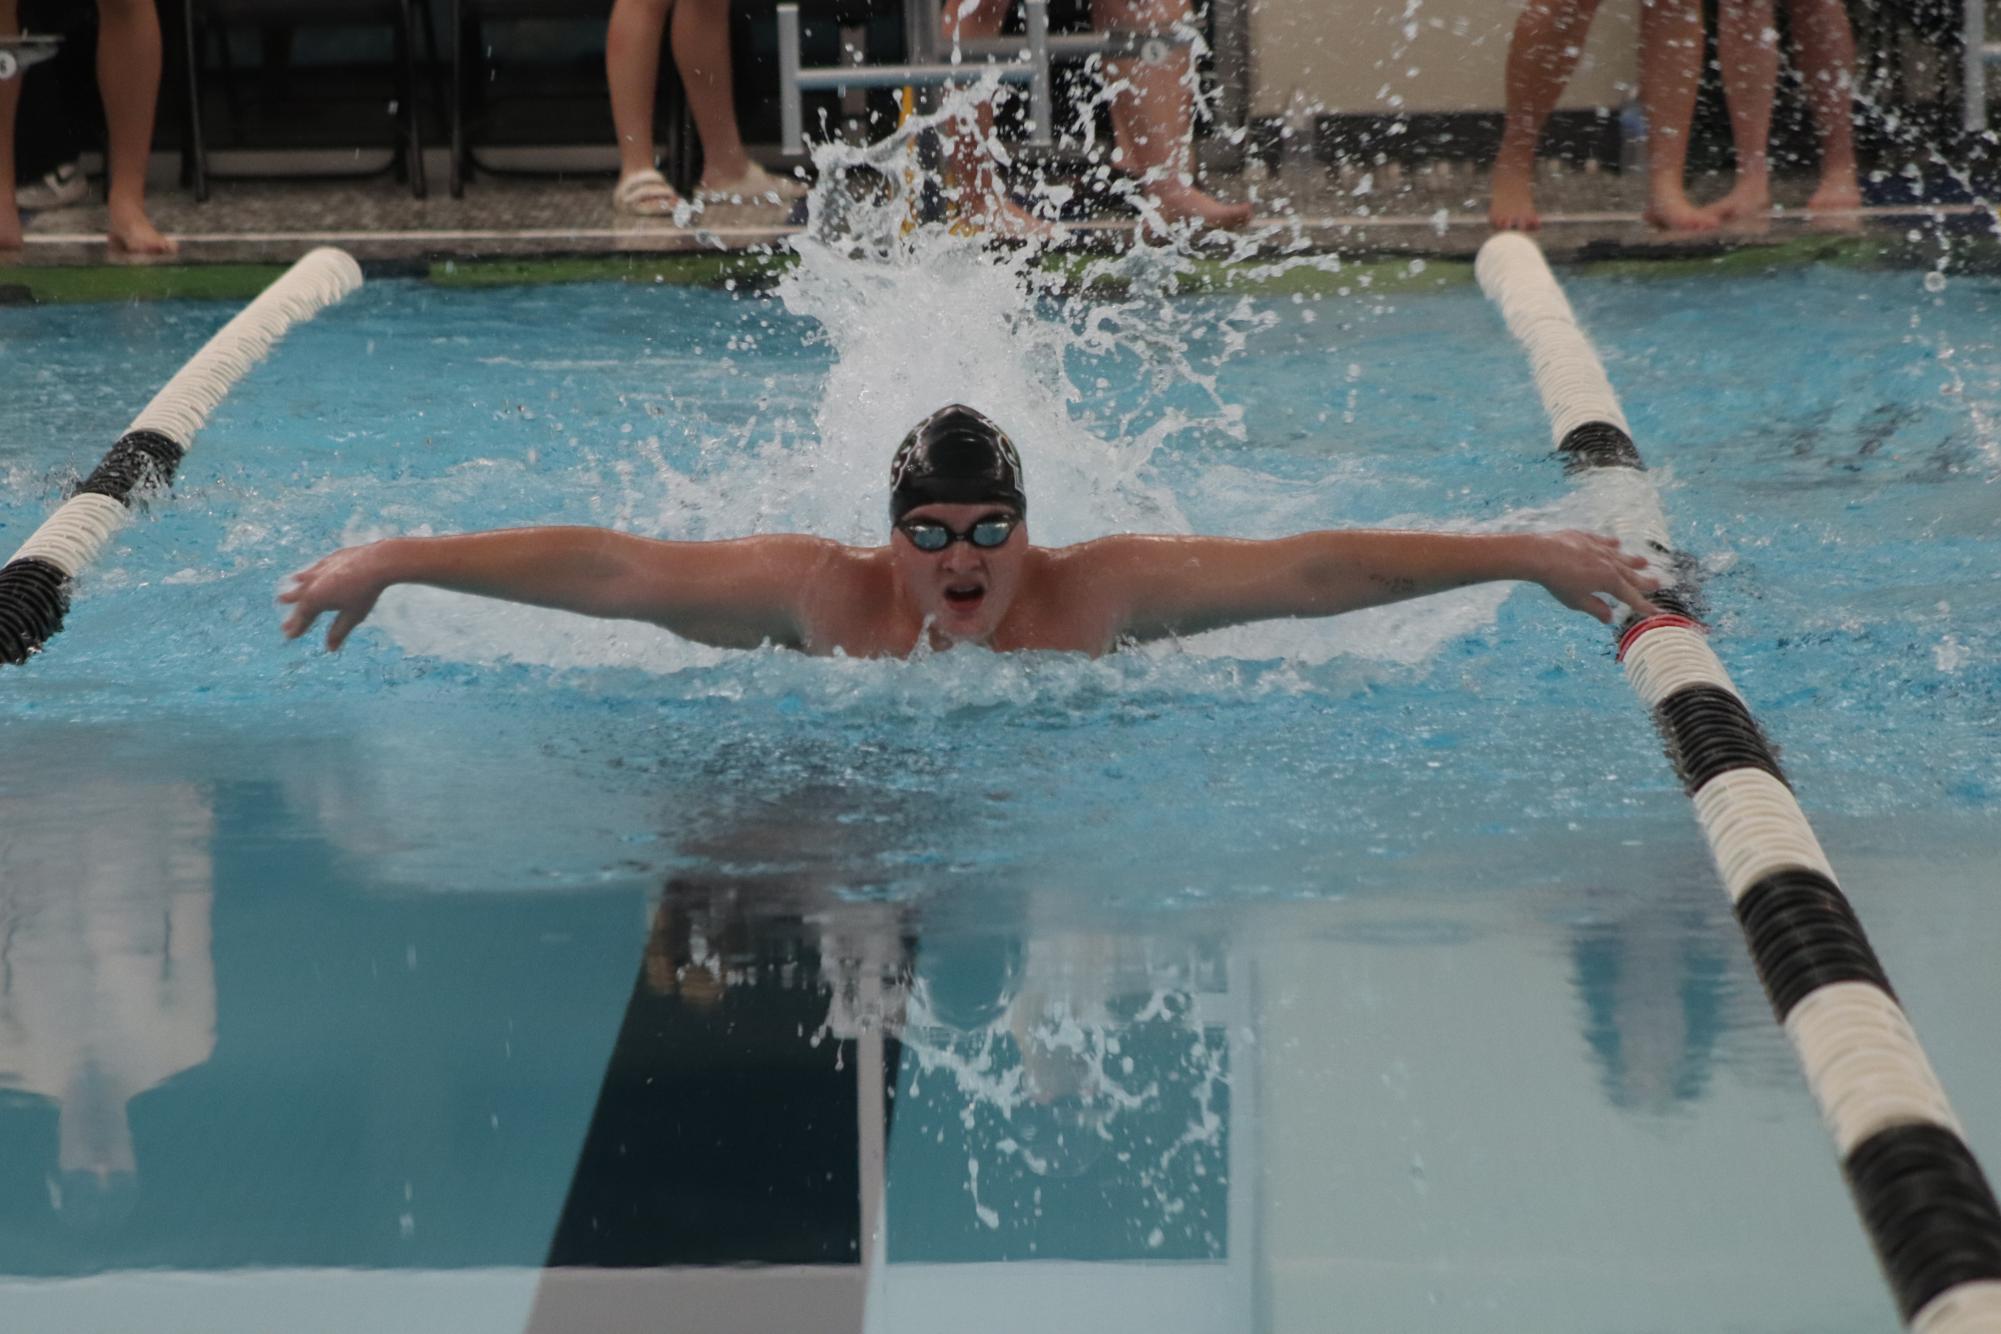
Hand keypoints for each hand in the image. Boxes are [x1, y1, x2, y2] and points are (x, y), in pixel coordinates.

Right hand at [279, 542, 393, 649]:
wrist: (376, 562)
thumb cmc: (365, 592)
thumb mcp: (352, 616)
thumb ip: (339, 631)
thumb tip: (330, 649)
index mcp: (315, 600)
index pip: (303, 618)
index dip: (297, 628)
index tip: (290, 636)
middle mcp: (311, 584)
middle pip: (301, 603)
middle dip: (294, 616)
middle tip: (284, 626)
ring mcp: (318, 571)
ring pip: (302, 585)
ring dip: (294, 593)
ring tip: (283, 599)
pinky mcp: (328, 561)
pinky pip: (312, 572)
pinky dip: (305, 577)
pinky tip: (300, 577)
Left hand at [1527, 530, 1664, 623]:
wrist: (1540, 554)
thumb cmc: (1557, 581)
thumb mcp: (1577, 601)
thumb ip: (1596, 608)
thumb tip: (1610, 618)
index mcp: (1610, 581)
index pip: (1631, 596)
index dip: (1643, 605)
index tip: (1654, 611)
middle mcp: (1610, 563)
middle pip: (1631, 575)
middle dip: (1644, 581)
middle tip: (1658, 584)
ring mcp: (1598, 548)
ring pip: (1620, 556)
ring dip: (1632, 561)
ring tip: (1644, 562)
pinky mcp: (1585, 538)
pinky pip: (1603, 542)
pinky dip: (1611, 544)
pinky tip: (1616, 544)